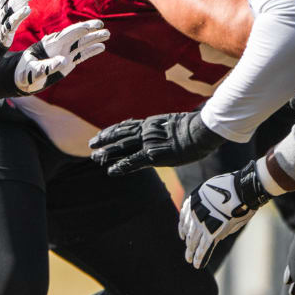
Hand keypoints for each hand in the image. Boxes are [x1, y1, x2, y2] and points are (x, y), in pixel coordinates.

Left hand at [13, 20, 108, 93]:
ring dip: (93, 39)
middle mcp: (59, 47)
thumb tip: (64, 61)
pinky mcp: (67, 63)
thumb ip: (46, 66)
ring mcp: (64, 54)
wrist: (21, 80)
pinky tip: (101, 47)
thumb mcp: (33, 71)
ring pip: (81, 44)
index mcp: (49, 45)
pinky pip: (81, 55)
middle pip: (76, 36)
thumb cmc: (24, 74)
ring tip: (107, 34)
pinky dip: (90, 51)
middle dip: (88, 30)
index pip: (66, 34)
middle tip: (101, 24)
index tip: (90, 26)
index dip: (78, 29)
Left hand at [89, 111, 223, 175]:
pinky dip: (121, 166)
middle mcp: (146, 131)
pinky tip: (111, 170)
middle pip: (120, 135)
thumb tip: (168, 130)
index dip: (113, 130)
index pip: (127, 125)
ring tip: (94, 157)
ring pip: (122, 147)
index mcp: (151, 123)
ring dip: (107, 153)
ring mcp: (148, 143)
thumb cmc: (196, 128)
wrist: (202, 131)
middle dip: (105, 139)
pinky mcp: (154, 155)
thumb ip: (166, 127)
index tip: (103, 133)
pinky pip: (133, 161)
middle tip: (92, 144)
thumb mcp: (177, 123)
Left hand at [179, 160, 270, 267]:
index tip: (182, 235)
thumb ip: (212, 209)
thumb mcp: (216, 193)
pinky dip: (200, 256)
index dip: (183, 228)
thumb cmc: (234, 188)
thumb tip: (214, 225)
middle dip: (188, 243)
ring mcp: (203, 223)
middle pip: (189, 231)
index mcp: (193, 200)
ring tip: (189, 260)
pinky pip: (204, 247)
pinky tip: (196, 264)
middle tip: (186, 252)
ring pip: (194, 241)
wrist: (242, 188)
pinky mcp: (213, 232)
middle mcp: (194, 213)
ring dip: (191, 252)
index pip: (184, 218)